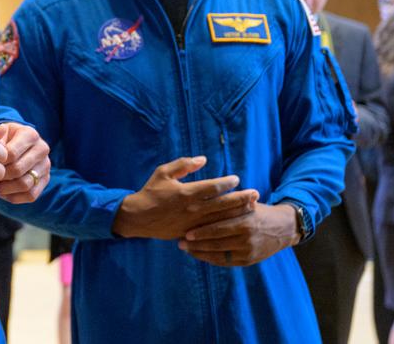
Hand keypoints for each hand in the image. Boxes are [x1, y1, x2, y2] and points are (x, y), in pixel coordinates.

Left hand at [0, 122, 50, 203]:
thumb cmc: (3, 139)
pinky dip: (14, 197)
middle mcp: (42, 148)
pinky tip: (3, 194)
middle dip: (0, 177)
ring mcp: (46, 165)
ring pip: (25, 184)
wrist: (15, 145)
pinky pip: (31, 195)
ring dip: (6, 189)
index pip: (11, 154)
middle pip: (18, 170)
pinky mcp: (45, 180)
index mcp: (30, 134)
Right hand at [111, 156, 258, 239]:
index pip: (213, 187)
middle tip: (255, 194)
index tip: (237, 179)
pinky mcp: (191, 233)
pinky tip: (235, 223)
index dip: (227, 183)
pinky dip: (225, 226)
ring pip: (221, 218)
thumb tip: (203, 159)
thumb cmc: (151, 191)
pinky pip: (212, 230)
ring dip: (237, 213)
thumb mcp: (163, 172)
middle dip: (241, 198)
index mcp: (187, 192)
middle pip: (223, 204)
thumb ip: (183, 164)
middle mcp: (193, 208)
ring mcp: (193, 223)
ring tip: (251, 207)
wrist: (138, 217)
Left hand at [179, 202, 300, 266]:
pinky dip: (210, 259)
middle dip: (196, 242)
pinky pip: (225, 262)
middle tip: (179, 240)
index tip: (184, 230)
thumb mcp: (246, 202)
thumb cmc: (258, 211)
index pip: (218, 227)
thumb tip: (200, 195)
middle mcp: (247, 238)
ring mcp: (248, 251)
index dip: (200, 230)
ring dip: (200, 252)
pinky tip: (198, 254)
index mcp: (245, 221)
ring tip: (184, 248)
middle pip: (216, 241)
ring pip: (219, 254)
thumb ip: (227, 201)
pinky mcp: (248, 261)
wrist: (284, 228)